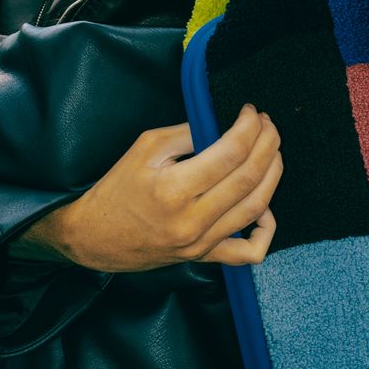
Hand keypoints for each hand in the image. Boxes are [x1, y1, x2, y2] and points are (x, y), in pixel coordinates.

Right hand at [17, 103, 281, 271]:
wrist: (95, 237)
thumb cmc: (117, 189)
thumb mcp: (145, 148)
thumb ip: (187, 134)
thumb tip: (224, 125)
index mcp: (174, 189)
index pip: (231, 152)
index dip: (249, 127)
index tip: (252, 112)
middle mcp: (192, 220)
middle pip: (250, 178)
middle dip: (268, 144)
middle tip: (267, 125)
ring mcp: (201, 243)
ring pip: (257, 209)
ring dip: (273, 174)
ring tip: (271, 151)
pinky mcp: (204, 257)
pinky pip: (249, 252)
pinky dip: (266, 229)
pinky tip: (264, 206)